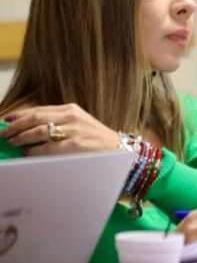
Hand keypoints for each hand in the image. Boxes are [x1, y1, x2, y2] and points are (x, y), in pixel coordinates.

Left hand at [0, 104, 117, 154]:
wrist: (120, 151)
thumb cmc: (97, 140)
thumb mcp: (79, 124)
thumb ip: (58, 123)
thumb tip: (31, 129)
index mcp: (71, 110)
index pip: (39, 109)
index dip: (20, 114)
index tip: (6, 118)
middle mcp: (72, 117)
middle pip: (36, 118)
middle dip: (16, 126)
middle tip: (4, 133)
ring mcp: (74, 130)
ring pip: (39, 131)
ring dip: (21, 137)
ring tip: (12, 142)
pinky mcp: (75, 145)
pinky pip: (48, 147)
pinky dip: (35, 150)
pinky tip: (27, 153)